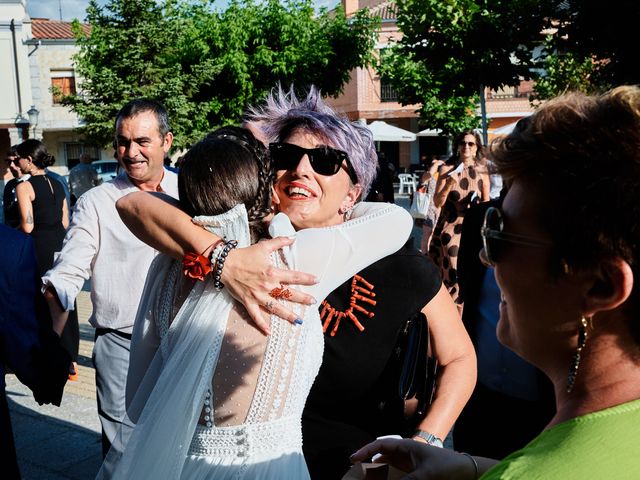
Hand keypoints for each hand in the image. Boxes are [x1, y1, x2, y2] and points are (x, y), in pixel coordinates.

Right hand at [221, 236, 317, 333]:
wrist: (225, 263)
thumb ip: (280, 241)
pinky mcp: (248, 302)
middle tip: (313, 301)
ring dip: (288, 315)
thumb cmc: (245, 254)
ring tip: (299, 321)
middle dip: (302, 299)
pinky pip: (255, 315)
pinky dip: (261, 324)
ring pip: (275, 308)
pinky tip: (268, 332)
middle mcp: (267, 286)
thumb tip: (293, 238)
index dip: (306, 278)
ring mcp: (257, 296)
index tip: (317, 280)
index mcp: (272, 272)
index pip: (293, 277)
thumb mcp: (263, 246)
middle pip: (288, 294)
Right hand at [350, 438, 475, 479]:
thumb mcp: (425, 475)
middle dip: (368, 464)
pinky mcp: (414, 471)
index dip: (365, 451)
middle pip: (381, 457)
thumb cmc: (447, 467)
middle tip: (356, 474)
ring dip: (377, 473)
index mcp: (406, 446)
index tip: (353, 460)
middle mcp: (405, 453)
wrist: (466, 471)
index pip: (380, 446)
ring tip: (366, 479)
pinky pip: (396, 474)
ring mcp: (409, 462)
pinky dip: (387, 478)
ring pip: (387, 467)